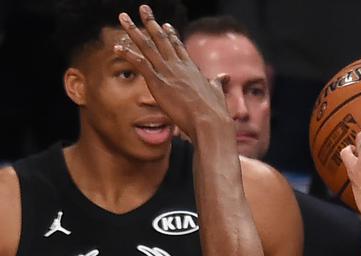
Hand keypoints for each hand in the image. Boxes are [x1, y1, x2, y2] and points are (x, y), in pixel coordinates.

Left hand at [115, 4, 230, 140]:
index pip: (178, 46)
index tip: (164, 24)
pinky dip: (127, 54)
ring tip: (123, 18)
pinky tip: (117, 47)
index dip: (170, 34)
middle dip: (151, 23)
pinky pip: (139, 64)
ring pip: (147, 46)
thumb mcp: (218, 92)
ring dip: (134, 31)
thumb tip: (225, 77)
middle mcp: (178, 65)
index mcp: (191, 68)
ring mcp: (167, 72)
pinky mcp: (158, 82)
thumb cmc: (215, 111)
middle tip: (143, 9)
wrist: (209, 121)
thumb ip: (218, 82)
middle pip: (161, 39)